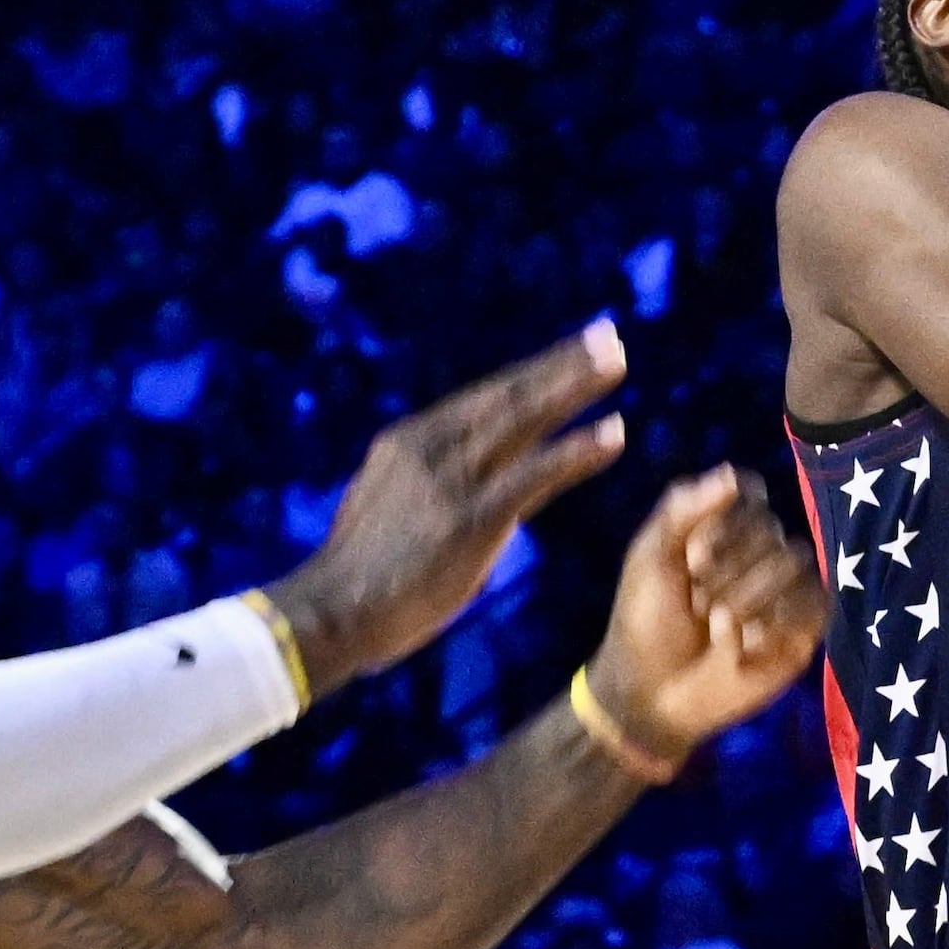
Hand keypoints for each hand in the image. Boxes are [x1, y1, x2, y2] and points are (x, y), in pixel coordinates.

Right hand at [263, 320, 630, 695]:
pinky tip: (614, 433)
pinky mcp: (471, 520)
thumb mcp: (383, 514)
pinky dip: (577, 451)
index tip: (566, 355)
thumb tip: (450, 492)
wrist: (330, 614)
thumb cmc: (355, 582)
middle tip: (607, 335)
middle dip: (560, 363)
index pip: (478, 401)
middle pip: (506, 396)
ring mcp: (450, 481)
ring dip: (575, 387)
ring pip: (523, 420)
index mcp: (405, 444)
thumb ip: (419, 491)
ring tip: (618, 361)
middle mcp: (428, 449)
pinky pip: (535, 474)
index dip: (527, 376)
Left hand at [583, 467, 829, 771]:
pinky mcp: (801, 631)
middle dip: (728, 570)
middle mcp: (760, 554)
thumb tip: (732, 474)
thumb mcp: (648, 558)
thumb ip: (682, 510)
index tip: (690, 561)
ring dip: (748, 597)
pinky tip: (743, 645)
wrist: (650, 693)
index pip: (751, 495)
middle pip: (771, 531)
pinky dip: (776, 623)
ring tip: (716, 626)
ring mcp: (785, 592)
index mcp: (724, 528)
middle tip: (696, 605)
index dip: (723, 526)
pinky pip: (815, 603)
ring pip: (796, 563)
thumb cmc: (645, 623)